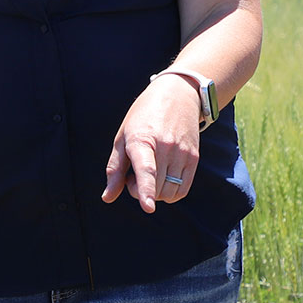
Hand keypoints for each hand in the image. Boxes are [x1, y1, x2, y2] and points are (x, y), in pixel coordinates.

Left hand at [101, 74, 202, 212]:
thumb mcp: (122, 137)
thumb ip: (114, 169)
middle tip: (132, 173)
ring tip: (150, 172)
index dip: (144, 189)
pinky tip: (162, 178)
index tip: (148, 207)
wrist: (178, 95)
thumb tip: (107, 197)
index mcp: (142, 139)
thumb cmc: (143, 117)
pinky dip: (170, 193)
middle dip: (139, 190)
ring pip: (168, 193)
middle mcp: (165, 146)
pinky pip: (182, 190)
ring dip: (155, 193)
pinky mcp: (194, 158)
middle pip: (154, 188)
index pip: (145, 169)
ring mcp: (182, 152)